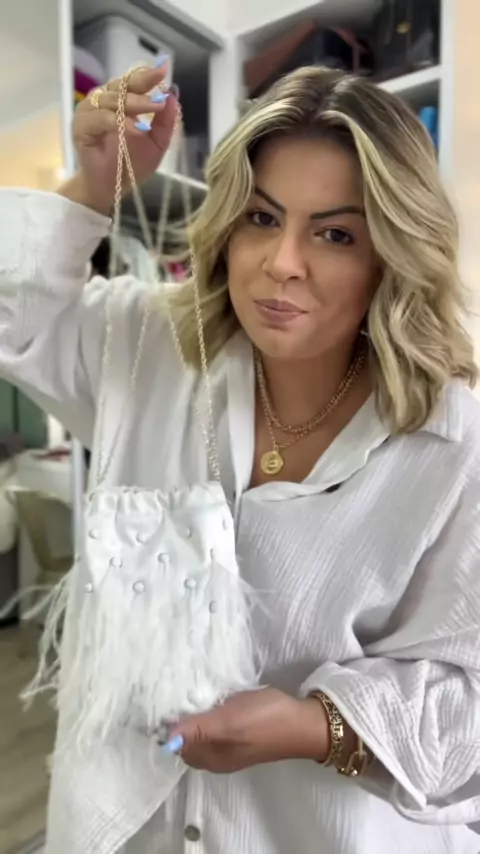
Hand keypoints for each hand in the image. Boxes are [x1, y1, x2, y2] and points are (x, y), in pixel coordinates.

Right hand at [64, 62, 176, 213]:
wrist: (113, 187)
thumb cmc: (132, 164)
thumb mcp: (157, 143)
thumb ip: (165, 122)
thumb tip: (173, 95)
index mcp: (121, 100)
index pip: (132, 81)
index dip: (147, 75)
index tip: (163, 70)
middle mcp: (104, 101)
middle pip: (121, 85)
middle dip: (142, 87)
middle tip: (159, 96)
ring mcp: (90, 112)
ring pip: (111, 100)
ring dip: (133, 104)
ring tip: (152, 109)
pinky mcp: (81, 127)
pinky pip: (99, 119)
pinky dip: (117, 122)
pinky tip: (135, 129)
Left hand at [161, 688, 329, 772]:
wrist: (303, 722)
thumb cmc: (265, 720)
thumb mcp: (229, 722)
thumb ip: (199, 730)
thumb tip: (166, 741)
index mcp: (210, 759)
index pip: (176, 745)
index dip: (169, 725)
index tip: (165, 699)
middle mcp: (216, 756)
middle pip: (187, 738)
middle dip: (180, 717)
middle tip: (177, 691)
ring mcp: (229, 744)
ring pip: (201, 729)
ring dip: (196, 712)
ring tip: (192, 690)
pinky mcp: (241, 732)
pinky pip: (216, 723)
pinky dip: (210, 710)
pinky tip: (214, 695)